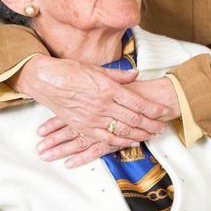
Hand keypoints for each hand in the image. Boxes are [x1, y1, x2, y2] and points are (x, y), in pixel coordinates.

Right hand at [34, 76, 180, 167]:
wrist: (46, 80)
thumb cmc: (70, 71)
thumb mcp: (97, 68)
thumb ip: (118, 75)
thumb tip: (136, 74)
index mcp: (108, 88)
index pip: (137, 102)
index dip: (153, 108)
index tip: (164, 110)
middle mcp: (103, 105)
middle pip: (134, 118)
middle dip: (151, 124)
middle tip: (163, 126)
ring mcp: (93, 118)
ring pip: (123, 130)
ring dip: (140, 134)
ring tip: (152, 135)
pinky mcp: (83, 127)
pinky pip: (106, 138)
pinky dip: (121, 141)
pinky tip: (132, 141)